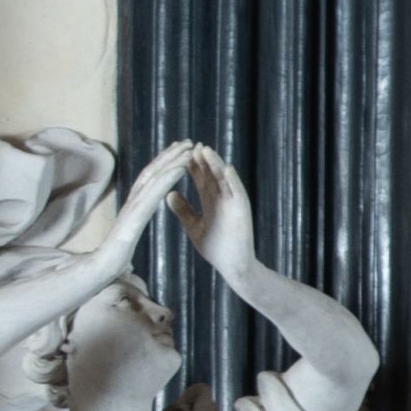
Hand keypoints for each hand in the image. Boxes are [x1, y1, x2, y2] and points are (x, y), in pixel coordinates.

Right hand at [106, 138, 202, 264]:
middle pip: (151, 172)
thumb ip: (127, 235)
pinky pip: (156, 192)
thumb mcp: (125, 241)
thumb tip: (127, 243)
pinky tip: (183, 167)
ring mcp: (133, 207)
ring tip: (189, 148)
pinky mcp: (136, 214)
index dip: (162, 165)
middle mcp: (131, 202)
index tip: (176, 153)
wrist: (99, 271)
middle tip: (186, 141)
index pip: (148, 181)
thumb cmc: (111, 261)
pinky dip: (170, 176)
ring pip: (154, 177)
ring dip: (172, 160)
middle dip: (169, 155)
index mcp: (132, 209)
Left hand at [176, 143, 259, 281]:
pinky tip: (226, 169)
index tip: (180, 151)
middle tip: (191, 144)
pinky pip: (237, 192)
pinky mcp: (242, 210)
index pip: (200, 177)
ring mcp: (233, 202)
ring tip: (204, 150)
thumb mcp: (193, 226)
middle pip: (211, 173)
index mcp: (210, 201)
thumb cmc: (215, 248)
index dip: (191, 164)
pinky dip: (233, 180)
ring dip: (215, 164)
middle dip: (201, 159)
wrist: (233, 266)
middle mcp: (222, 198)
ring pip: (223, 178)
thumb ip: (183, 210)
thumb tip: (168, 194)